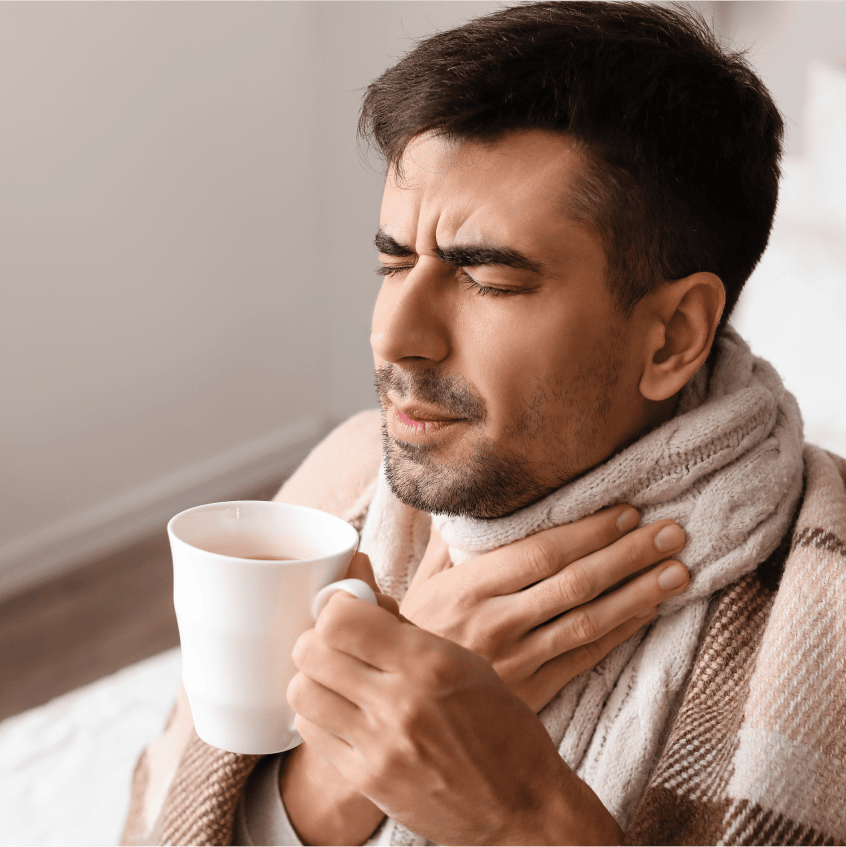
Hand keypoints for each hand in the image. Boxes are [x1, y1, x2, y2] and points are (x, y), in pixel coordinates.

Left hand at [288, 590, 622, 845]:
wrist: (522, 806)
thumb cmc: (501, 724)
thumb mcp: (465, 660)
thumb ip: (406, 628)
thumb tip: (356, 592)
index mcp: (431, 664)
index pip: (341, 621)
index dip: (337, 607)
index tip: (349, 609)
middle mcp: (401, 704)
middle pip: (312, 650)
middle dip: (320, 637)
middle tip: (339, 641)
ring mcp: (380, 747)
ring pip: (302, 690)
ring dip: (314, 676)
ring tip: (339, 677)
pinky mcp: (367, 779)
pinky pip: (311, 731)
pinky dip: (319, 713)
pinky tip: (344, 710)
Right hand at [400, 506, 687, 711]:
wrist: (404, 706)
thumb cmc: (416, 632)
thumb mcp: (423, 582)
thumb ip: (451, 541)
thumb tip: (472, 494)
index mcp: (469, 586)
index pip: (542, 552)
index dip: (590, 532)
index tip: (628, 512)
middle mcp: (497, 621)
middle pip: (576, 582)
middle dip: (629, 555)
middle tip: (672, 533)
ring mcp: (518, 660)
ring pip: (589, 620)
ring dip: (639, 593)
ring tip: (678, 571)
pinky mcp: (533, 691)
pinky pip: (586, 656)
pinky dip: (620, 631)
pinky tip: (647, 610)